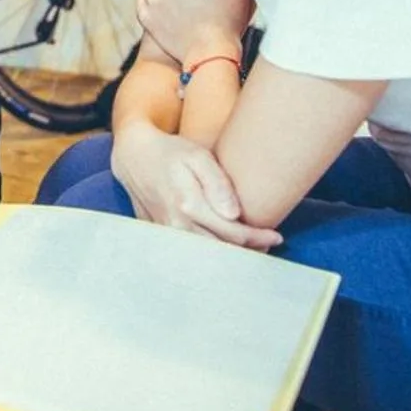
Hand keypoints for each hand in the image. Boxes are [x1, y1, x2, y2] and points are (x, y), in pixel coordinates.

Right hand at [110, 123, 280, 249]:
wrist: (134, 156)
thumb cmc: (171, 152)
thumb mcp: (198, 157)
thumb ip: (218, 184)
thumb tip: (235, 213)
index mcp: (189, 206)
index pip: (233, 233)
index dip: (258, 238)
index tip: (276, 236)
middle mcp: (176, 225)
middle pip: (221, 251)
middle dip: (247, 252)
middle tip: (268, 247)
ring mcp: (165, 234)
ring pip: (204, 257)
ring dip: (228, 258)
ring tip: (250, 251)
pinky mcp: (158, 236)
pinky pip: (188, 253)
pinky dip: (208, 255)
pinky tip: (221, 249)